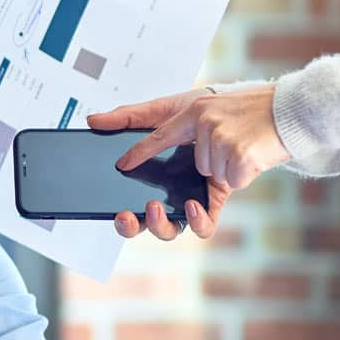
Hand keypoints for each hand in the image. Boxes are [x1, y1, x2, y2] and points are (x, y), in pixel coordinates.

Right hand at [86, 84, 288, 239]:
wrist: (246, 114)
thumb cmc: (204, 111)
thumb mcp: (162, 111)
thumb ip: (128, 118)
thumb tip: (93, 120)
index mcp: (150, 175)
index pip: (127, 202)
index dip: (119, 215)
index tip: (115, 209)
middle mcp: (168, 192)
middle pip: (144, 223)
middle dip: (132, 226)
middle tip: (126, 215)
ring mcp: (191, 199)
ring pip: (171, 228)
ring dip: (159, 224)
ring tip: (154, 206)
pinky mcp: (214, 202)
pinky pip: (203, 225)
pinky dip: (196, 221)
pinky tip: (191, 205)